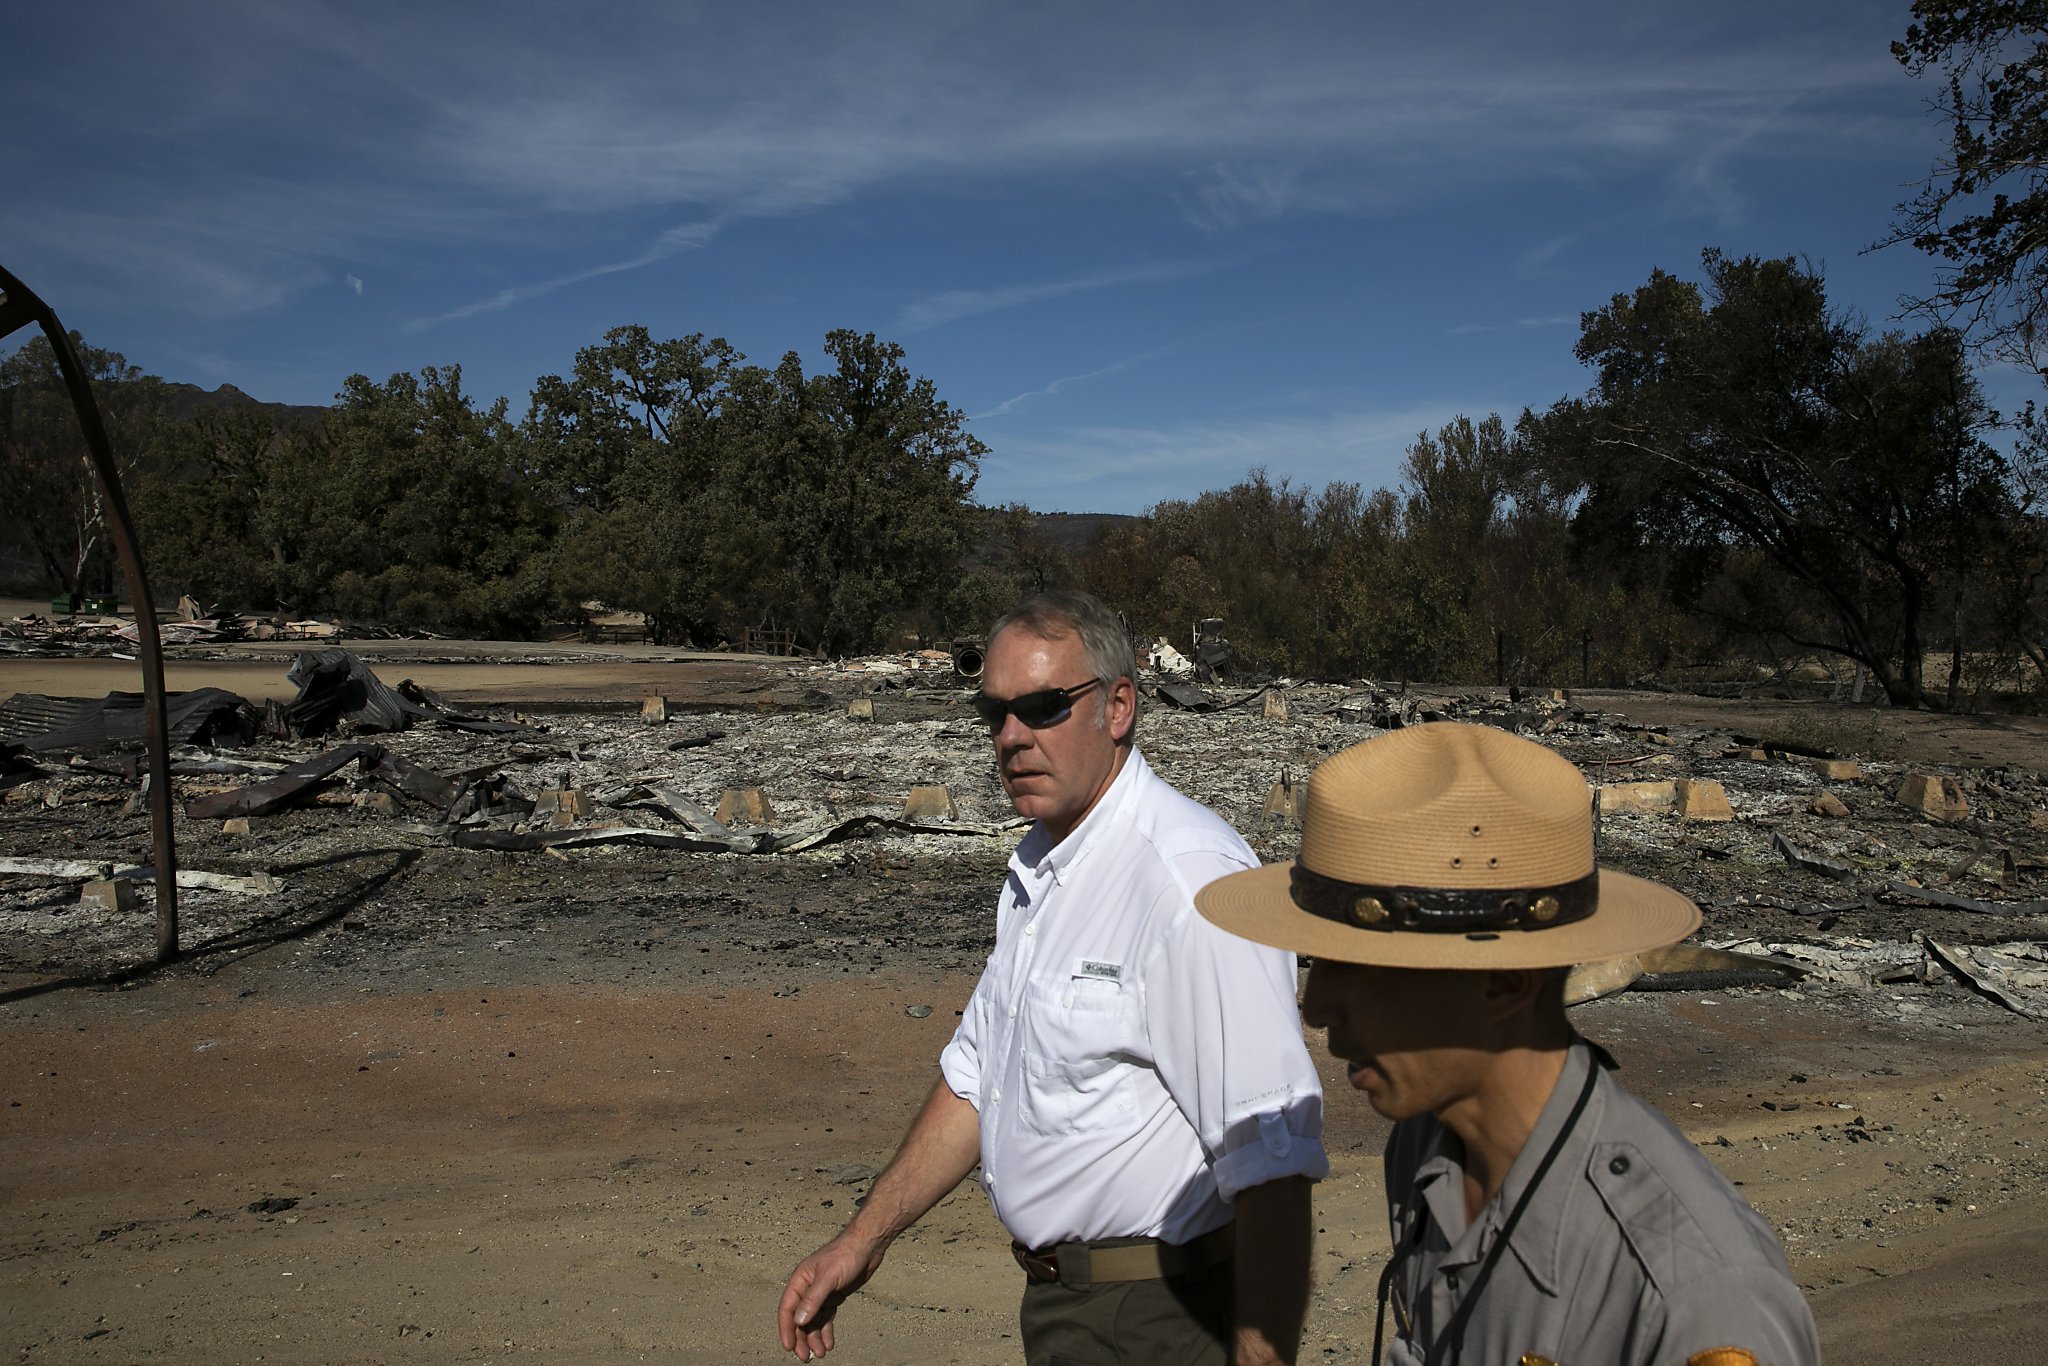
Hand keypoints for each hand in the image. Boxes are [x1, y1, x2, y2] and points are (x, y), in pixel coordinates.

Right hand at [777, 1231, 883, 1360]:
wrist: (868, 1245)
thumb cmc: (846, 1255)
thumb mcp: (829, 1277)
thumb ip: (813, 1299)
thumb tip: (798, 1321)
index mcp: (800, 1280)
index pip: (787, 1308)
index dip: (786, 1329)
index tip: (789, 1347)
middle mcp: (808, 1287)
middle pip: (800, 1318)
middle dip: (801, 1338)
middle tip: (805, 1357)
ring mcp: (821, 1293)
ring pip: (813, 1320)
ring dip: (815, 1337)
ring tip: (820, 1354)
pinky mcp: (834, 1296)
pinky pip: (826, 1317)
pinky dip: (826, 1330)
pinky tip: (829, 1343)